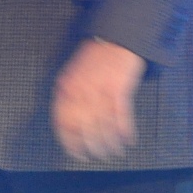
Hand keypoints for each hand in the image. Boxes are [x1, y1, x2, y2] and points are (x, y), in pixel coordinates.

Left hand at [52, 38, 145, 161]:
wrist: (117, 36)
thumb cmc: (96, 56)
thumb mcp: (75, 73)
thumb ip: (70, 95)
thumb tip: (69, 123)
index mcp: (67, 88)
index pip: (63, 123)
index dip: (70, 143)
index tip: (77, 154)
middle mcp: (81, 91)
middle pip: (84, 129)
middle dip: (92, 147)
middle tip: (98, 156)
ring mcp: (100, 90)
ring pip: (103, 127)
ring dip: (110, 144)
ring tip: (115, 151)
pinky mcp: (119, 89)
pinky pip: (121, 117)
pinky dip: (125, 132)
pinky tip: (128, 140)